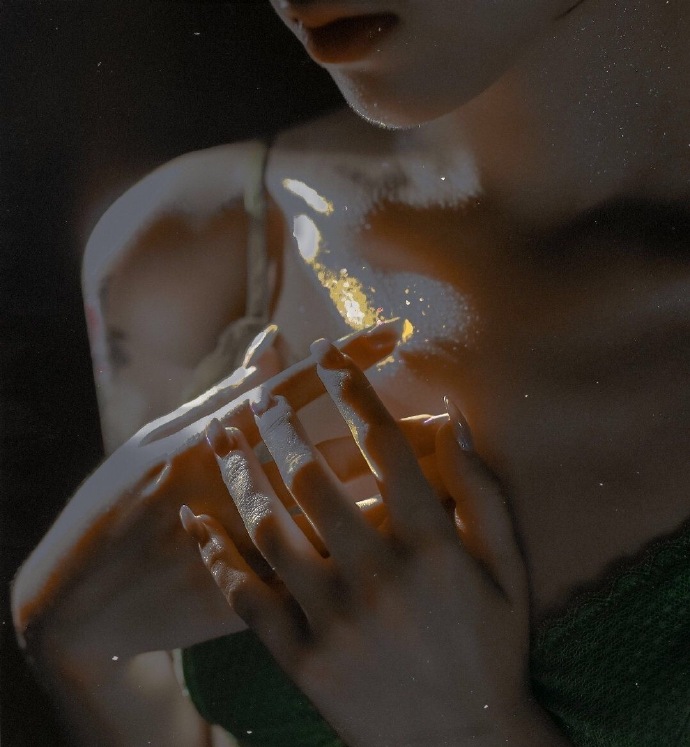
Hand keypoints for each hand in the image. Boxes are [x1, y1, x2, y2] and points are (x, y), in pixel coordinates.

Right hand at [12, 321, 403, 661]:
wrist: (80, 599)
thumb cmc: (118, 502)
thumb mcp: (161, 437)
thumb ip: (225, 392)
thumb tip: (272, 342)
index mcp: (209, 436)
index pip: (295, 386)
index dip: (347, 358)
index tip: (398, 332)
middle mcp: (236, 483)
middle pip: (335, 453)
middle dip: (394, 437)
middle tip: (446, 423)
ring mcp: (246, 542)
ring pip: (339, 514)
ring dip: (394, 495)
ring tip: (442, 481)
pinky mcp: (255, 592)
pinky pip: (322, 572)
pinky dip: (363, 555)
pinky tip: (405, 548)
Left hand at [184, 340, 569, 746]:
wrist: (463, 743)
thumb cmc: (493, 647)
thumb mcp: (508, 568)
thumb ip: (483, 491)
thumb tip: (452, 420)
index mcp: (432, 545)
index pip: (384, 446)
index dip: (354, 391)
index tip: (329, 355)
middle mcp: (378, 574)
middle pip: (312, 478)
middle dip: (279, 424)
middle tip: (258, 393)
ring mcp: (334, 619)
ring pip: (269, 529)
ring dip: (237, 474)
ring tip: (217, 436)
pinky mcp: (303, 660)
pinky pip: (247, 599)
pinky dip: (217, 556)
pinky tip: (197, 520)